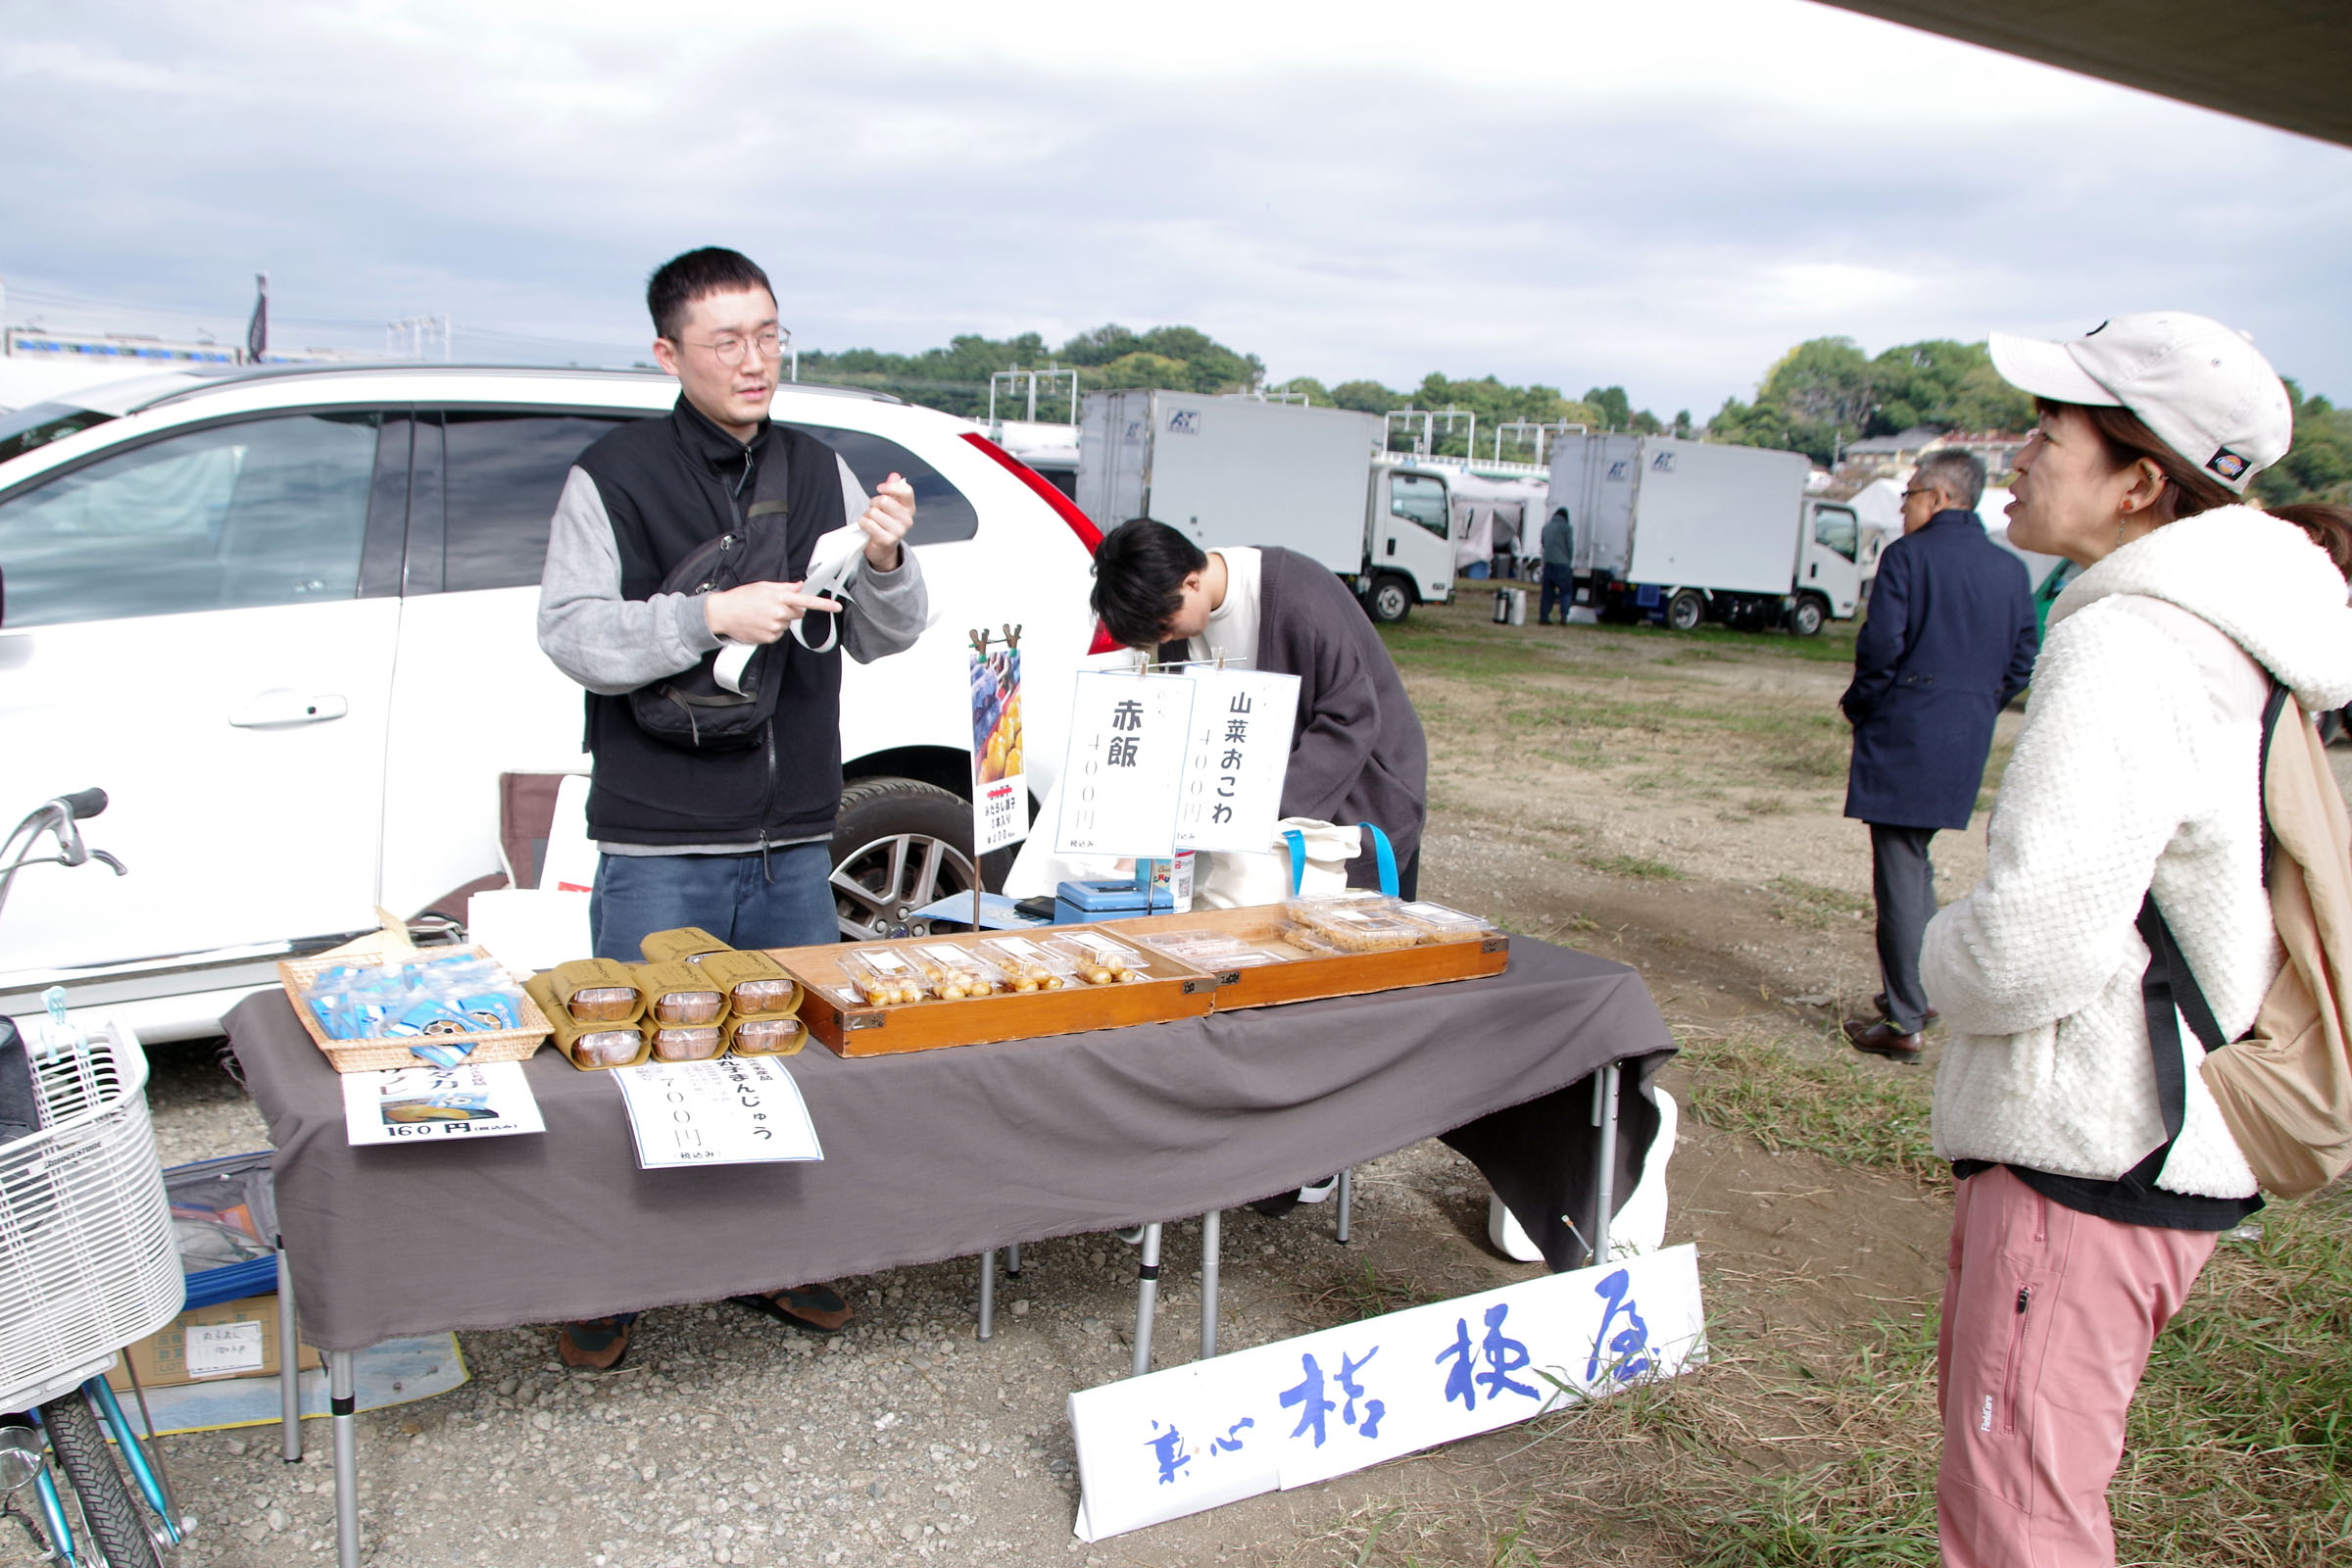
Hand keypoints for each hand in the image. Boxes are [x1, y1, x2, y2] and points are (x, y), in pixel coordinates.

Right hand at [703, 580, 842, 644]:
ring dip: (779, 619)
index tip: (836, 607)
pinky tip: (759, 623)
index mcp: (779, 597)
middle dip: (790, 609)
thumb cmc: (741, 598)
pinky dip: (771, 629)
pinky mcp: (769, 638)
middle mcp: (779, 613)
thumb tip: (799, 586)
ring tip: (761, 614)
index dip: (823, 605)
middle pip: (798, 613)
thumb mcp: (763, 586)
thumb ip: (784, 587)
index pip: (806, 601)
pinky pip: (778, 634)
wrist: (722, 614)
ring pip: (787, 624)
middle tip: (772, 605)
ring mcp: (774, 627)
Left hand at [858, 473, 914, 569]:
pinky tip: (867, 528)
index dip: (890, 487)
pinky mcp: (887, 540)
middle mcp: (907, 520)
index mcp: (909, 508)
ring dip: (867, 515)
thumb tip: (895, 476)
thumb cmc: (885, 524)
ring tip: (871, 521)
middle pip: (884, 500)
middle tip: (874, 510)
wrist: (883, 549)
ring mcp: (898, 531)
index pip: (906, 491)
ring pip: (874, 512)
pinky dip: (863, 524)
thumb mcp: (891, 506)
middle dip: (873, 503)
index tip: (879, 488)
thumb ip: (892, 490)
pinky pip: (868, 524)